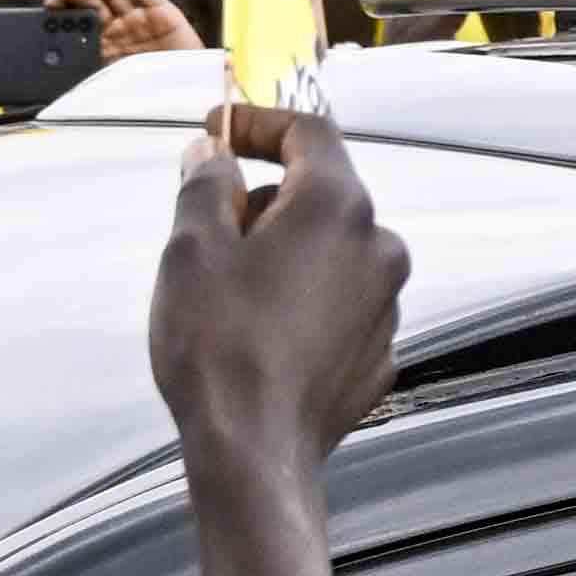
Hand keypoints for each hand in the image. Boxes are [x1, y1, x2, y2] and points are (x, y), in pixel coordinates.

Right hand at [148, 95, 402, 485]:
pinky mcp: (378, 352)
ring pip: (330, 251)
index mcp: (338, 206)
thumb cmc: (221, 350)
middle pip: (320, 194)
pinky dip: (303, 301)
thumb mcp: (190, 248)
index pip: (309, 132)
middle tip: (209, 232)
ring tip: (230, 294)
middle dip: (264, 200)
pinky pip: (338, 303)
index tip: (222, 130)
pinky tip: (259, 333)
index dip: (259, 123)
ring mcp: (385, 303)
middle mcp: (378, 247)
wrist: (254, 452)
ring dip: (284, 254)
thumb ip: (205, 185)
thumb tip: (213, 159)